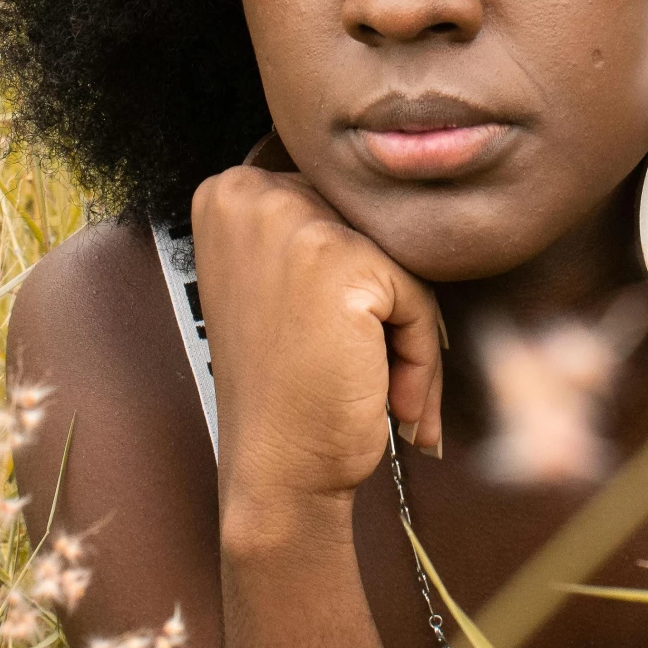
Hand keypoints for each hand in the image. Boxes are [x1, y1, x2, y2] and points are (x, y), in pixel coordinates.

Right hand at [191, 158, 443, 550]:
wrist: (276, 473)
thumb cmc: (290, 387)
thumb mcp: (279, 281)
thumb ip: (319, 224)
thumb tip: (406, 174)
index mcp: (226, 190)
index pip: (340, 203)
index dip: (355, 278)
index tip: (332, 340)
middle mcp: (249, 192)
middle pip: (371, 228)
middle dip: (384, 303)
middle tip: (361, 372)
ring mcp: (290, 221)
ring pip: (401, 261)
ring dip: (407, 334)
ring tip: (377, 388)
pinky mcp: (338, 261)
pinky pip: (419, 298)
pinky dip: (420, 355)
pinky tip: (387, 399)